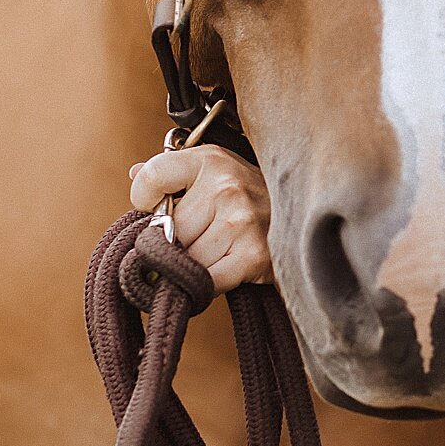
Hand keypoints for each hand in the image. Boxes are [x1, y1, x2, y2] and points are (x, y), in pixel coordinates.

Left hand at [129, 147, 273, 292]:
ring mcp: (241, 221)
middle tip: (200, 237)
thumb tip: (133, 173)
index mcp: (212, 161)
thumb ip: (172, 174)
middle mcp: (227, 186)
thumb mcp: (216, 173)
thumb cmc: (252, 198)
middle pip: (167, 230)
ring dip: (196, 264)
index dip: (145, 200)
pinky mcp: (253, 255)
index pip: (151, 178)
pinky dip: (206, 285)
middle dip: (176, 241)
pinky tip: (222, 271)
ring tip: (220, 252)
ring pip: (186, 258)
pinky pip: (206, 280)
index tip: (161, 208)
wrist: (310, 218)